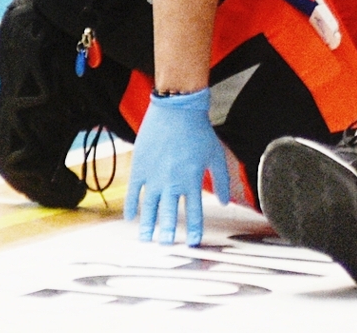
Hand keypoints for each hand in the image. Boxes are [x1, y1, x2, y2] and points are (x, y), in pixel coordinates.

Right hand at [124, 89, 230, 245]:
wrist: (177, 110)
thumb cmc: (199, 132)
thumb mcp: (216, 155)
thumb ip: (223, 181)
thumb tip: (225, 202)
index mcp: (192, 180)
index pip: (195, 212)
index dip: (195, 229)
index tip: (194, 243)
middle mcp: (172, 182)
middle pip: (169, 214)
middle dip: (168, 233)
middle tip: (167, 246)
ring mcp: (154, 176)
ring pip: (149, 207)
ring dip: (148, 225)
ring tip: (146, 240)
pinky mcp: (140, 167)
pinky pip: (134, 192)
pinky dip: (131, 206)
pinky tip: (131, 218)